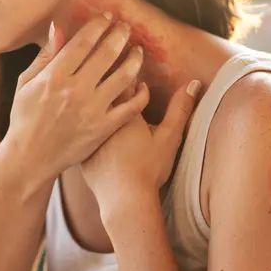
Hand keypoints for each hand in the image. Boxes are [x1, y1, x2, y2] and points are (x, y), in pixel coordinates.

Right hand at [3, 14, 147, 182]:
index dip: (98, 26)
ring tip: (138, 51)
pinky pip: (131, 107)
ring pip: (123, 77)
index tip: (107, 17)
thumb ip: (45, 56)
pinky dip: (140, 93)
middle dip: (120, 36)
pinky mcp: (103, 129)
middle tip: (127, 27)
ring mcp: (91, 110)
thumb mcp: (26, 83)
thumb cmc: (25, 118)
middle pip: (106, 54)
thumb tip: (58, 27)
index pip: (82, 42)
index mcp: (54, 77)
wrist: (29, 158)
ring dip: (134, 60)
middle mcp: (75, 91)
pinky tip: (141, 84)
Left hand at [79, 79, 200, 218]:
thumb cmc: (149, 169)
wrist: (124, 200)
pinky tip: (80, 128)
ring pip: (87, 111)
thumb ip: (180, 108)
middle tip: (114, 78)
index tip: (132, 70)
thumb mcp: (169, 137)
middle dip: (108, 83)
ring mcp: (88, 135)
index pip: (123, 80)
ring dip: (93, 104)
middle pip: (101, 91)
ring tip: (97, 100)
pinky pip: (77, 134)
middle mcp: (101, 119)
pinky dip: (80, 128)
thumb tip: (193, 83)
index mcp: (123, 111)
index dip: (128, 73)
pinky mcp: (80, 151)